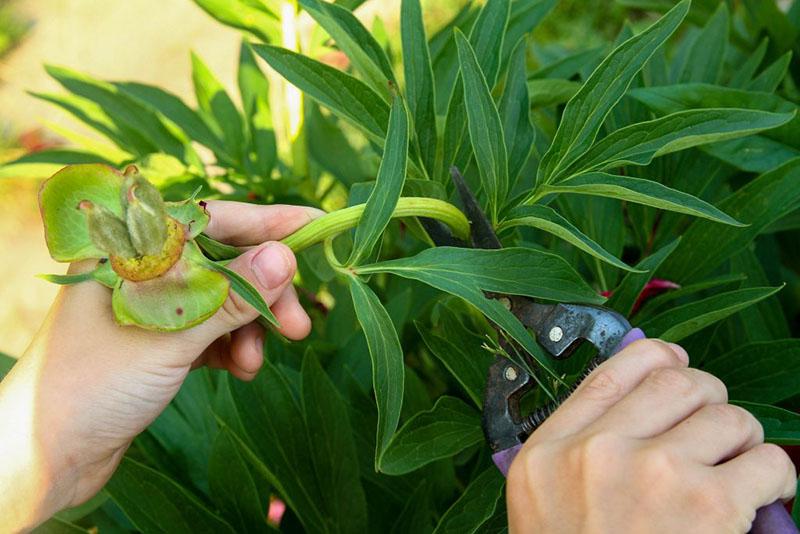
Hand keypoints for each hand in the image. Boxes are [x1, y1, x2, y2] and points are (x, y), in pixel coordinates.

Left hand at [0, 201, 321, 530]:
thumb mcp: (168, 337)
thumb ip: (229, 296)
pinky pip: (211, 329)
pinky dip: (231, 346)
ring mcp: (152, 305)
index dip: (267, 222)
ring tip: (255, 361)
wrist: (47, 456)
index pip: (211, 219)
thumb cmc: (93, 384)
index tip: (316, 226)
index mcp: (127, 248)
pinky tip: (240, 369)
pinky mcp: (160, 339)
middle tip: (300, 324)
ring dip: (250, 326)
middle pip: (224, 261)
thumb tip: (285, 256)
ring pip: (223, 299)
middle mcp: (141, 269)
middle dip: (265, 291)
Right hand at [506, 339, 795, 533]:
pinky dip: (776, 475)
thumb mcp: (547, 502)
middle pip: (677, 381)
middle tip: (716, 430)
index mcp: (551, 452)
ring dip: (743, 440)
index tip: (677, 361)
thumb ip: (578, 449)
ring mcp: (653, 472)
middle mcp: (597, 452)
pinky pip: (767, 460)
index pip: (612, 372)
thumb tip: (645, 399)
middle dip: (709, 399)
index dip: (657, 356)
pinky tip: (763, 494)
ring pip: (728, 415)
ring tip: (738, 470)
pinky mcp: (709, 504)